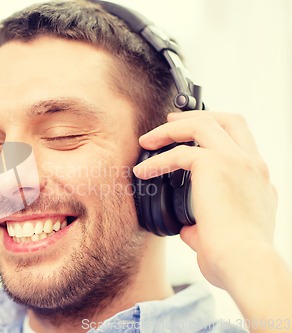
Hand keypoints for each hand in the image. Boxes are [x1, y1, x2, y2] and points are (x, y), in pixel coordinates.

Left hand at [133, 111, 276, 288]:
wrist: (244, 265)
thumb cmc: (234, 258)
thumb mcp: (224, 233)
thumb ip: (205, 223)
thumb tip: (188, 227)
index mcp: (258, 179)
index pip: (241, 142)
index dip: (216, 133)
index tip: (191, 137)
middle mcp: (253, 165)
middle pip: (229, 120)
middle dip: (197, 116)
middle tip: (170, 122)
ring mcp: (237, 161)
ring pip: (203, 124)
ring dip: (171, 129)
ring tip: (148, 139)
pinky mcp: (216, 165)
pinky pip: (179, 152)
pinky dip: (157, 160)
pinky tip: (142, 171)